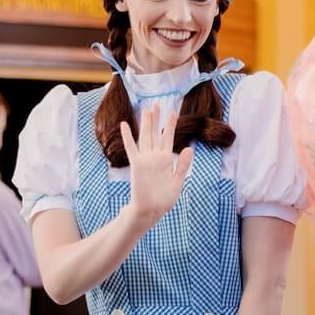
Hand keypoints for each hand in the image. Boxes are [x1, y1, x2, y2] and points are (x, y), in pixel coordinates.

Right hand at [122, 102, 193, 225]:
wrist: (150, 210)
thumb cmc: (164, 199)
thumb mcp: (177, 182)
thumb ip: (182, 165)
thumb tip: (189, 148)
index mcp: (166, 160)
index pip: (169, 138)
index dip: (170, 125)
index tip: (173, 111)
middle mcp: (155, 157)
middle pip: (156, 133)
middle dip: (157, 119)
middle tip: (157, 103)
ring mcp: (145, 160)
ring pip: (145, 137)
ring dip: (146, 124)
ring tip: (146, 109)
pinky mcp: (136, 165)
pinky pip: (131, 148)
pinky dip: (128, 136)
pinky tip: (125, 125)